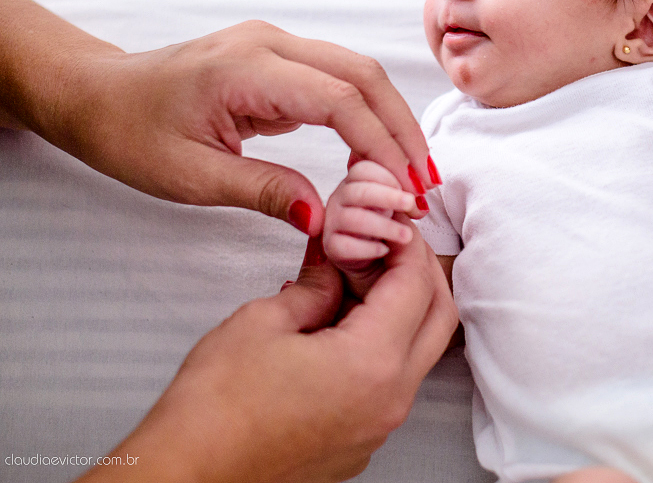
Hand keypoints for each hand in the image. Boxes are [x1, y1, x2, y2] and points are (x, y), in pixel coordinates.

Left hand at [2, 0, 438, 233]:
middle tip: (423, 184)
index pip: (340, 100)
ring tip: (409, 173)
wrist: (94, 94)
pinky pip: (338, 79)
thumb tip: (324, 216)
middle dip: (401, 129)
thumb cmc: (129, 132)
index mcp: (247, 69)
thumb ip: (263, 190)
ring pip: (358, 72)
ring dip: (390, 119)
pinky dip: (367, 113)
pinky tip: (375, 152)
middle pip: (364, 75)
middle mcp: (270, 44)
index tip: (403, 188)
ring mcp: (276, 45)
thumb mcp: (190, 176)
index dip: (381, 144)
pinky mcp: (278, 58)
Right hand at [78, 235, 457, 482]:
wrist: (185, 479)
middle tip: (386, 245)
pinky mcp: (362, 442)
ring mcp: (379, 426)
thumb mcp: (261, 321)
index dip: (404, 245)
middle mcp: (390, 399)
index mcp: (372, 363)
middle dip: (419, 272)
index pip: (416, 284)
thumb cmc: (212, 412)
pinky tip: (341, 327)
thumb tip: (332, 261)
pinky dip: (384, 347)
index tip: (386, 224)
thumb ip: (314, 285)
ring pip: (419, 352)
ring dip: (403, 310)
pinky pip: (393, 383)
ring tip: (357, 281)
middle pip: (438, 318)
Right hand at [325, 160, 424, 296]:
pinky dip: (367, 248)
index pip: (364, 169)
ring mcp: (332, 221)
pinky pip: (344, 246)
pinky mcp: (330, 246)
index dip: (388, 177)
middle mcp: (339, 198)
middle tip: (410, 204)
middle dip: (388, 197)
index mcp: (355, 181)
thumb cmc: (384, 220)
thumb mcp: (397, 203)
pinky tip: (385, 250)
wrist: (370, 255)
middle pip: (358, 191)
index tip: (409, 190)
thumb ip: (406, 193)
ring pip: (353, 219)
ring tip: (406, 235)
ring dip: (384, 226)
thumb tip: (422, 196)